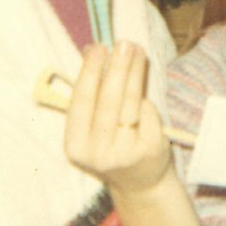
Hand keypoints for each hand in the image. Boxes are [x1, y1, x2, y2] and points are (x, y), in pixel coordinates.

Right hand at [64, 42, 173, 194]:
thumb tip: (91, 49)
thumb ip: (92, 89)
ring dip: (135, 72)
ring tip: (137, 50)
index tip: (98, 47)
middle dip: (117, 68)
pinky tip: (143, 91)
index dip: (90, 73)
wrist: (139, 182)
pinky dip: (146, 99)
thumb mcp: (93, 123)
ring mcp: (126, 153)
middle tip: (123, 43)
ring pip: (131, 102)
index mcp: (75, 145)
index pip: (82, 102)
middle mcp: (98, 153)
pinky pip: (148, 112)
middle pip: (109, 100)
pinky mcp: (150, 149)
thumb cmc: (111, 143)